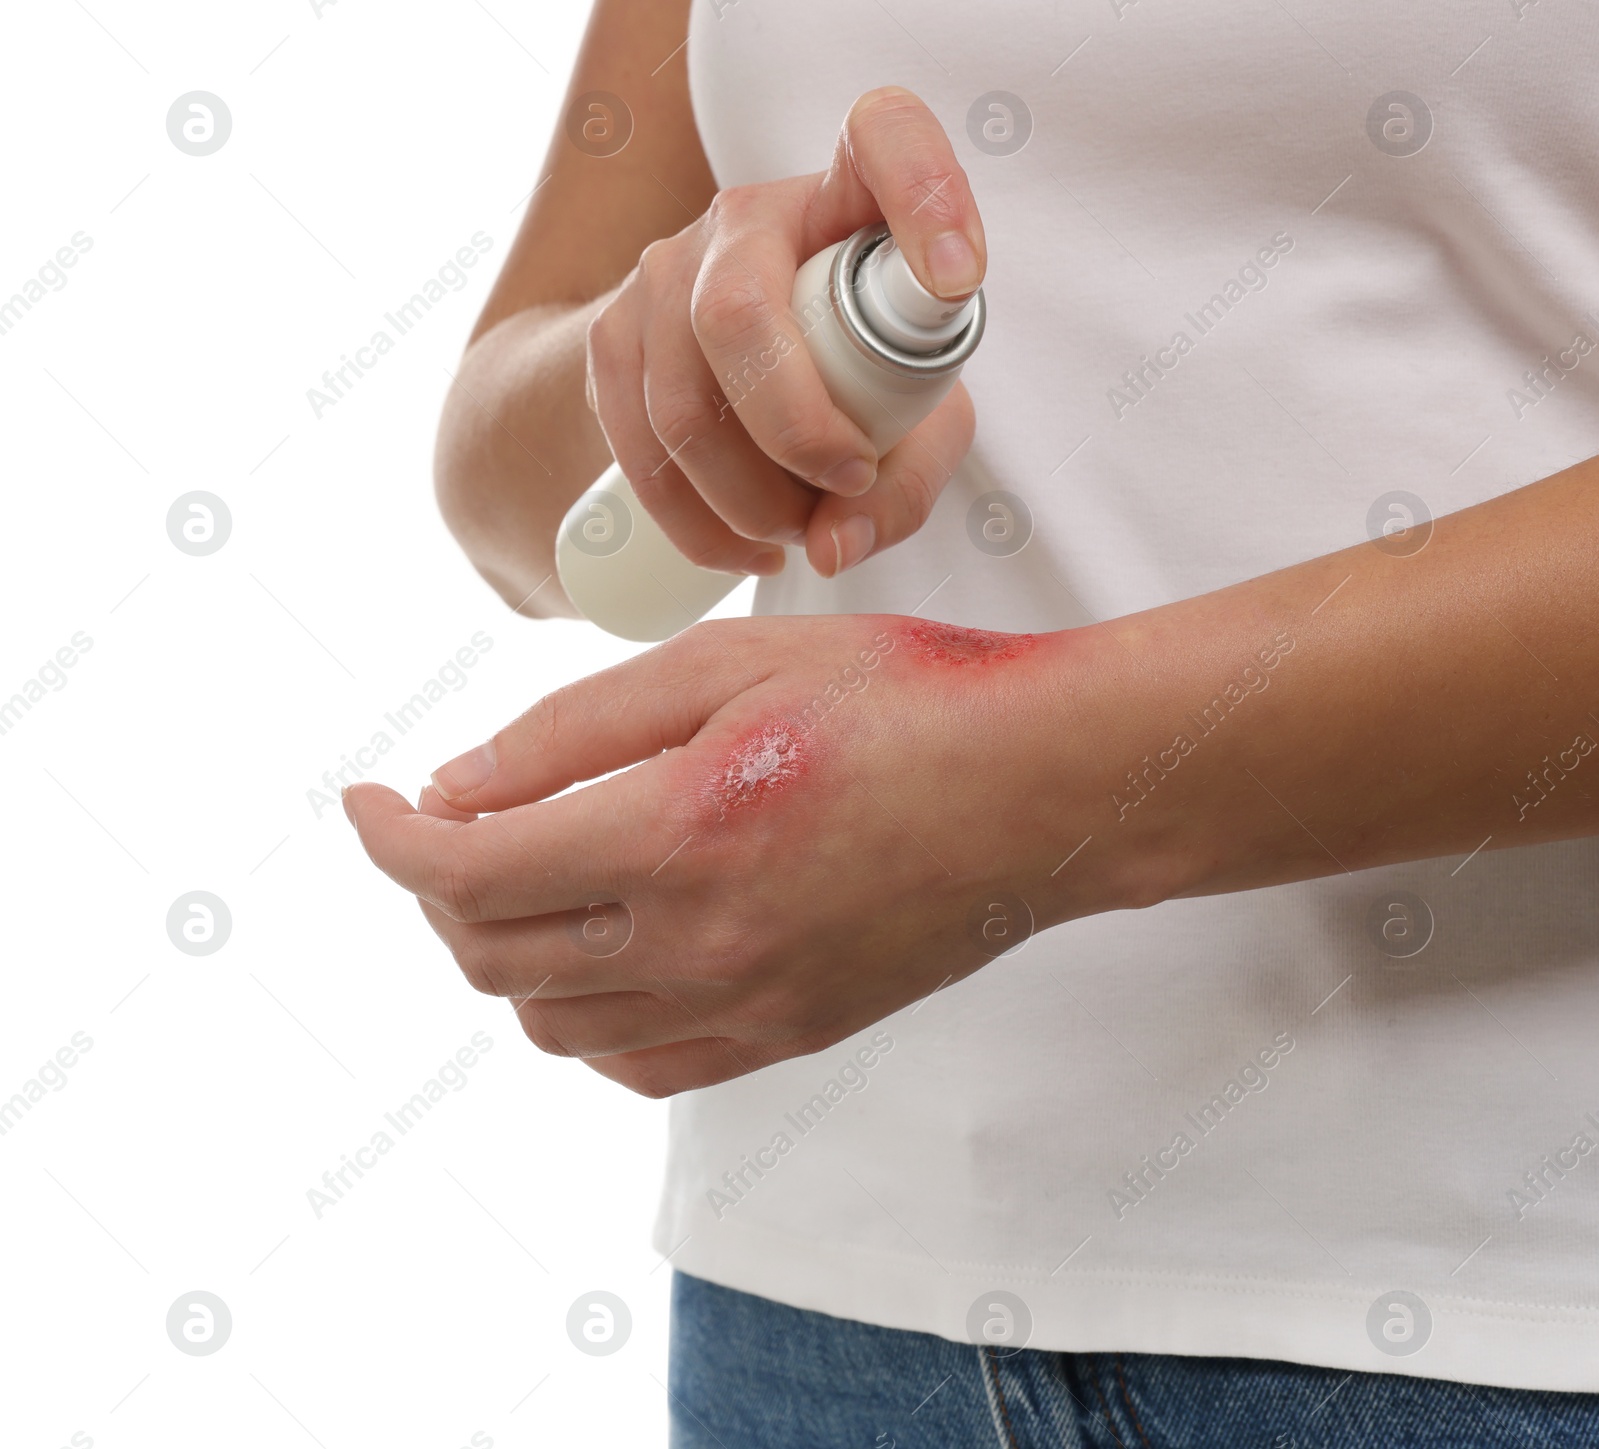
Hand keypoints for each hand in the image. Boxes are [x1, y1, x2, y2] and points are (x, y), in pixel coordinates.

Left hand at [342, 616, 1131, 1097]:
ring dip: (503, 953)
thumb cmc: (903, 696)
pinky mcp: (787, 1033)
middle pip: (493, 956)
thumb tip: (455, 786)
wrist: (1043, 788)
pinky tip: (604, 952)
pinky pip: (639, 1064)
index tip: (365, 799)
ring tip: (522, 879)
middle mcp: (700, 944)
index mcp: (676, 836)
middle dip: (436, 889)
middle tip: (445, 824)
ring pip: (554, 1023)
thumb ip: (573, 729)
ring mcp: (746, 1005)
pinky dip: (586, 1017)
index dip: (389, 837)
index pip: (468, 872)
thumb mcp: (728, 663)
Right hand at [585, 86, 985, 581]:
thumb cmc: (851, 387)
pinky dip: (698, 525)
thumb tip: (835, 546)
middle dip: (797, 434)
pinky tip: (746, 547)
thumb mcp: (913, 425)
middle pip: (739, 314)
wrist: (712, 382)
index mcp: (843, 199)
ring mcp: (663, 272)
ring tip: (799, 531)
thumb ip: (903, 484)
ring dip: (748, 500)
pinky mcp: (609, 337)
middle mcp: (745, 217)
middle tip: (846, 487)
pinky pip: (640, 450)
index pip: (882, 138)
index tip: (959, 278)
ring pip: (683, 405)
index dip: (922, 191)